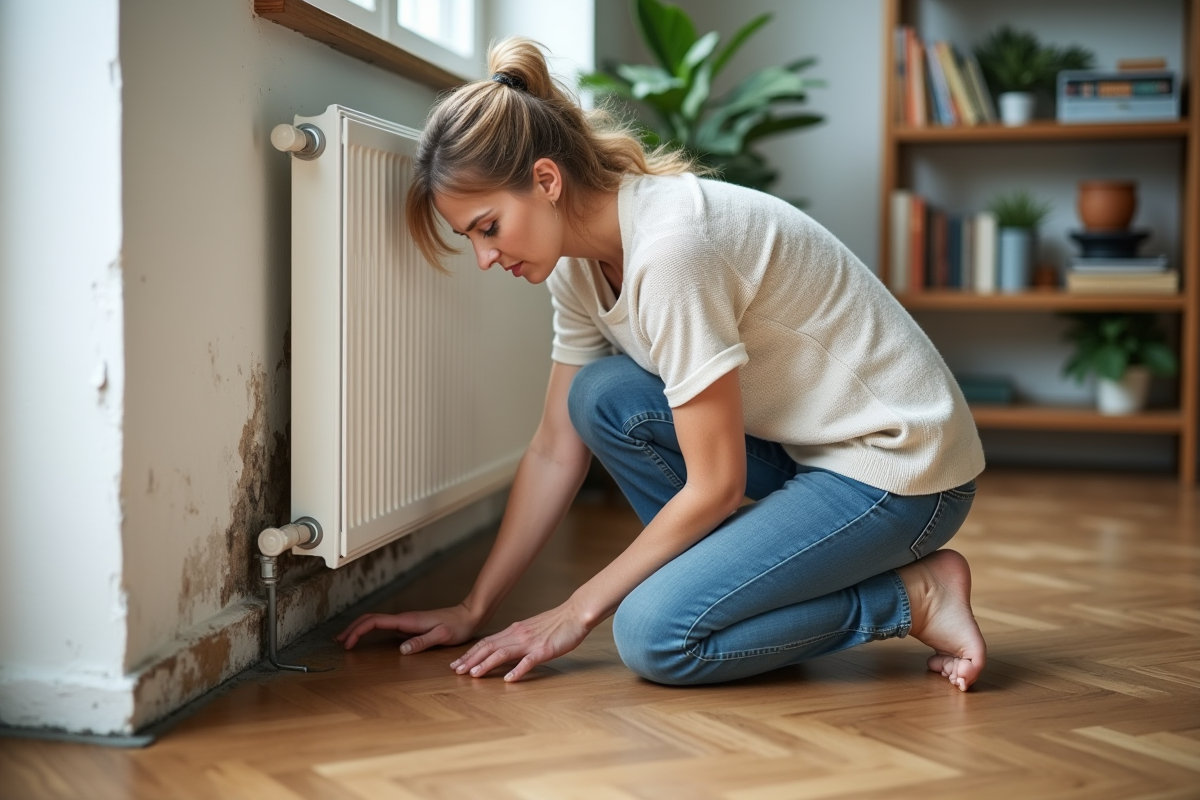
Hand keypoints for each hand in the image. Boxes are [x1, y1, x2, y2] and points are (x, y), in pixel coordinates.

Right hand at [335, 603, 478, 653]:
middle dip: (352, 629)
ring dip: (359, 629)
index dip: (358, 631)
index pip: (375, 622)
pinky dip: (370, 631)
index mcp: (407, 620)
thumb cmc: (457, 626)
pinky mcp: (408, 627)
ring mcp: (405, 622)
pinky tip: (367, 640)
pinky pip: (383, 627)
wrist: (468, 616)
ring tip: (345, 640)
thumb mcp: (442, 636)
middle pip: (370, 620)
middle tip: (339, 642)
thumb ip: (422, 642)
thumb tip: (401, 650)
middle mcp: (403, 619)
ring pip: (375, 622)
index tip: (347, 643)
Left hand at [451, 600, 590, 682]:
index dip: (470, 653)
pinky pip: (528, 661)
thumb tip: (503, 650)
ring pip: (503, 653)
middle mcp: (518, 635)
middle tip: (456, 671)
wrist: (575, 614)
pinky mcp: (544, 650)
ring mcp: (530, 642)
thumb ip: (517, 639)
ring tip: (474, 674)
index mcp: (514, 630)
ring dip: (486, 664)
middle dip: (471, 659)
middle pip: (489, 647)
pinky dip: (517, 670)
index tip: (457, 663)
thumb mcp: (531, 629)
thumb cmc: (556, 624)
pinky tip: (509, 680)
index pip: (486, 642)